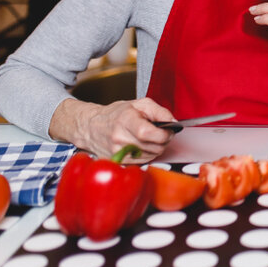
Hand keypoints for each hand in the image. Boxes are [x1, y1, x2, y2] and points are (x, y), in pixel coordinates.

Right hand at [50, 97, 173, 161]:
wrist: (92, 126)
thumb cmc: (117, 114)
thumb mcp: (140, 104)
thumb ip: (160, 112)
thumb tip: (174, 123)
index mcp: (125, 120)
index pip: (148, 133)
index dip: (164, 133)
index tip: (168, 130)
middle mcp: (119, 138)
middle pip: (153, 147)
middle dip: (163, 140)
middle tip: (161, 133)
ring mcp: (117, 152)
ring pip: (151, 156)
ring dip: (156, 148)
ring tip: (150, 138)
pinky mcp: (118, 162)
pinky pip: (143, 162)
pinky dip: (147, 154)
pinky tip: (142, 145)